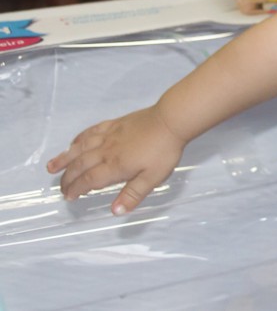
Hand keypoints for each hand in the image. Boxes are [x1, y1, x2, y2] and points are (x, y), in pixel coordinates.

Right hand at [46, 105, 185, 214]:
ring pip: (80, 148)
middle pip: (80, 165)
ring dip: (65, 158)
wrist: (171, 120)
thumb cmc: (164, 151)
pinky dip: (79, 139)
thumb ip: (133, 194)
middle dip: (68, 178)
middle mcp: (106, 150)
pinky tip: (74, 143)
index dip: (77, 189)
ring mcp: (109, 135)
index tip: (68, 197)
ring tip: (52, 166)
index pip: (89, 180)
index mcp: (115, 166)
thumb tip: (115, 211)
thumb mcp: (153, 178)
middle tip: (60, 188)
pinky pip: (91, 131)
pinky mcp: (115, 124)